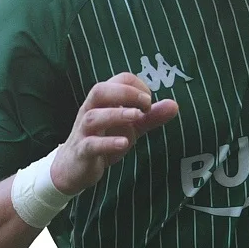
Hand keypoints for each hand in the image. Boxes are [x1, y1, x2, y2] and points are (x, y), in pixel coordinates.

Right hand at [50, 72, 178, 194]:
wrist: (73, 168)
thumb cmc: (103, 140)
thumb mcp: (131, 127)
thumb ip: (151, 116)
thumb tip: (175, 105)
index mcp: (103, 101)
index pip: (120, 79)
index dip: (138, 86)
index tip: (149, 103)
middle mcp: (90, 111)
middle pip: (100, 90)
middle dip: (125, 92)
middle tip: (145, 104)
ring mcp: (84, 131)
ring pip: (93, 116)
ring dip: (117, 114)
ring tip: (137, 117)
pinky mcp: (82, 152)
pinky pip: (91, 144)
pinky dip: (107, 143)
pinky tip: (124, 143)